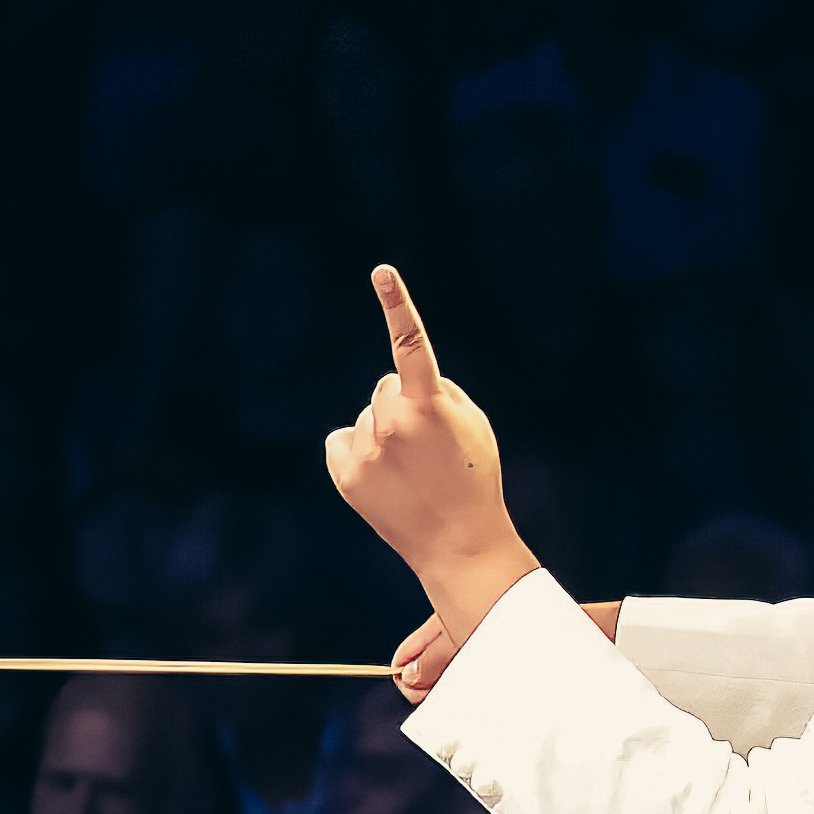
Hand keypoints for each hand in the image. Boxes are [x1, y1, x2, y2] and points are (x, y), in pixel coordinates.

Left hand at [321, 265, 535, 627]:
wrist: (457, 541)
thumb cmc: (472, 475)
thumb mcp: (471, 422)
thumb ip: (436, 390)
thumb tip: (400, 381)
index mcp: (430, 404)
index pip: (412, 344)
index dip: (397, 304)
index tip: (381, 272)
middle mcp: (391, 424)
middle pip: (385, 386)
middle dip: (402, 403)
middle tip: (427, 443)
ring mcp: (366, 452)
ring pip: (366, 415)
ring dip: (382, 429)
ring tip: (409, 468)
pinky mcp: (346, 477)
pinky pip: (341, 439)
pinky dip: (355, 449)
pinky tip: (379, 473)